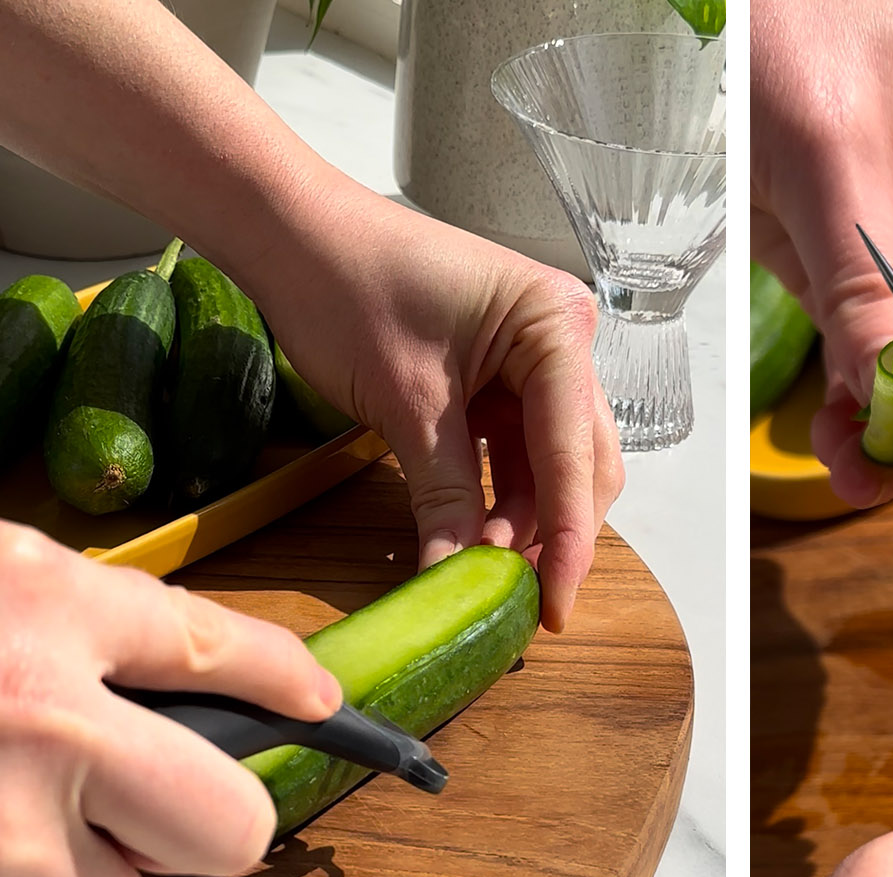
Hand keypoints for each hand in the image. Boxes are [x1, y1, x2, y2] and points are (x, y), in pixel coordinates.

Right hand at [0, 521, 341, 876]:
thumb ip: (78, 626)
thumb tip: (178, 692)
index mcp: (52, 609)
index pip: (224, 654)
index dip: (288, 682)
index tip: (318, 705)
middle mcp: (36, 714)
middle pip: (225, 825)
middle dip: (204, 829)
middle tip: (156, 811)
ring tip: (26, 834)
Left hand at [236, 180, 623, 633]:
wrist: (290, 232)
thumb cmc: (346, 283)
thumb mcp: (405, 402)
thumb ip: (447, 493)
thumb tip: (458, 577)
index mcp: (556, 328)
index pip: (575, 452)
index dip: (568, 538)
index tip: (557, 606)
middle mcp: (561, 339)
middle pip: (582, 460)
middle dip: (554, 532)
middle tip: (526, 602)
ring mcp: (532, 357)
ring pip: (550, 461)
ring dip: (524, 519)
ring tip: (487, 574)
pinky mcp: (498, 374)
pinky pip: (513, 448)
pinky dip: (496, 494)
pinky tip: (474, 535)